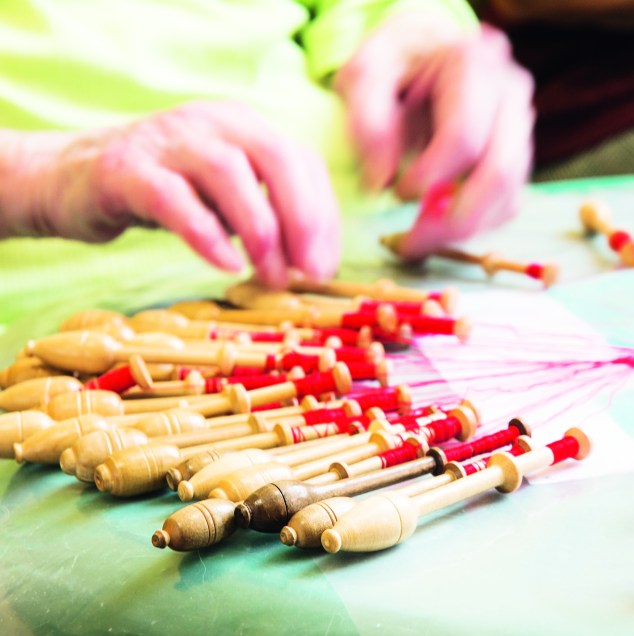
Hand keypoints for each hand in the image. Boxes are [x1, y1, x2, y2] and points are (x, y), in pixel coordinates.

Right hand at [0, 101, 340, 287]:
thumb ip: (269, 216)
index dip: (323, 216)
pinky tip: (226, 264)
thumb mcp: (226, 198)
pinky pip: (174, 198)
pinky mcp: (125, 168)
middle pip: (276, 157)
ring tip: (273, 276)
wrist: (68, 178)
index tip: (326, 267)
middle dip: (303, 218)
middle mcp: (211, 122)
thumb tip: (316, 264)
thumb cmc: (164, 193)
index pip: (302, 162)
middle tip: (311, 271)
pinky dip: (207, 234)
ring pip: (229, 173)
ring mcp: (167, 140)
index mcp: (244, 125)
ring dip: (261, 230)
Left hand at [335, 15, 533, 258]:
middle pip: (500, 173)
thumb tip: (381, 182)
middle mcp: (509, 94)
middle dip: (454, 220)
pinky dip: (475, 225)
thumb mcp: (364, 77)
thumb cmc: (391, 67)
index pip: (464, 137)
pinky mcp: (519, 155)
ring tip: (419, 238)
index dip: (429, 176)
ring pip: (509, 195)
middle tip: (412, 242)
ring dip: (463, 228)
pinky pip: (508, 205)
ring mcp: (521, 126)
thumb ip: (367, 122)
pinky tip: (438, 223)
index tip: (396, 193)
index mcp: (473, 65)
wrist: (420, 55)